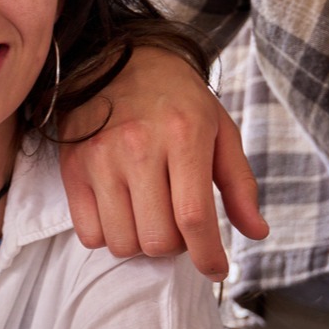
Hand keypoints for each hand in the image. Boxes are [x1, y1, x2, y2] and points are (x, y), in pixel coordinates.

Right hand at [58, 45, 265, 279]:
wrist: (117, 59)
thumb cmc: (177, 99)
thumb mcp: (220, 130)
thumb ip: (240, 184)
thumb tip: (255, 232)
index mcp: (184, 135)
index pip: (194, 217)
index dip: (208, 255)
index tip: (217, 269)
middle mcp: (138, 146)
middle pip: (158, 239)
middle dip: (176, 246)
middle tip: (179, 225)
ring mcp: (99, 158)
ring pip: (123, 243)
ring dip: (142, 243)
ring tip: (150, 216)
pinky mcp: (72, 167)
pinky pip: (88, 234)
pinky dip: (109, 235)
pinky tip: (122, 212)